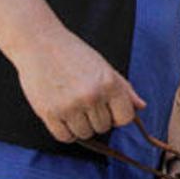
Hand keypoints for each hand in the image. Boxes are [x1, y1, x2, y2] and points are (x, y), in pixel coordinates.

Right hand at [13, 26, 144, 141]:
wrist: (38, 42)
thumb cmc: (75, 55)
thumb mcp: (105, 68)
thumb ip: (124, 89)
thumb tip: (141, 107)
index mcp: (110, 84)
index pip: (125, 119)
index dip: (117, 116)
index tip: (108, 108)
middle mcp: (92, 96)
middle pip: (104, 127)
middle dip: (97, 118)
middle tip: (84, 101)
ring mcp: (70, 105)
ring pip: (85, 134)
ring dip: (81, 126)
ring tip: (72, 106)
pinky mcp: (49, 112)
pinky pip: (65, 137)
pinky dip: (65, 131)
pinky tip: (62, 116)